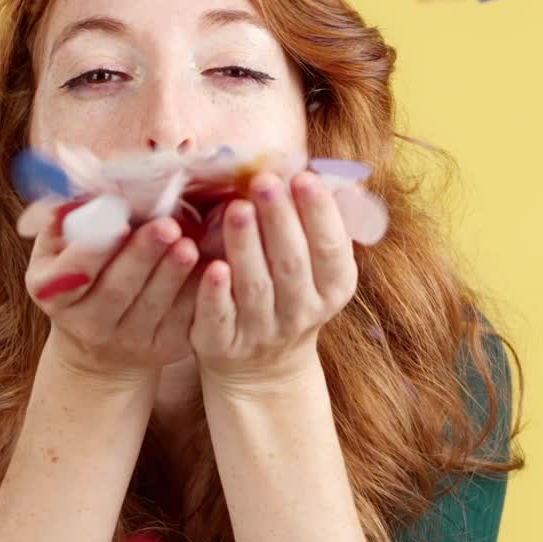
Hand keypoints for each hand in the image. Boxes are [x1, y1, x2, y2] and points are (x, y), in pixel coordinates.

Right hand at [26, 210, 205, 378]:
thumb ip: (70, 220)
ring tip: (189, 245)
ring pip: (153, 307)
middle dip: (142, 256)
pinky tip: (211, 268)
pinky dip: (198, 294)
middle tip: (167, 226)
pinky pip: (184, 322)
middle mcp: (87, 324)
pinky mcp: (164, 349)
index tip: (118, 224)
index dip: (93, 252)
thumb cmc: (83, 271)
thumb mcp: (60, 247)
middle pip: (116, 290)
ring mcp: (127, 341)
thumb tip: (90, 187)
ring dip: (173, 275)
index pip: (70, 274)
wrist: (101, 338)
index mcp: (53, 293)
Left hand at [189, 169, 358, 384]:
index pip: (331, 249)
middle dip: (279, 221)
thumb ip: (319, 227)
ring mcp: (262, 332)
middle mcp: (301, 313)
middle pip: (292, 264)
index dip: (319, 214)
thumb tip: (329, 175)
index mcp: (332, 289)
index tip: (304, 177)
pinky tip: (210, 264)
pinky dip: (215, 292)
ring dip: (246, 246)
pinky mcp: (224, 345)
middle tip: (264, 182)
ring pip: (255, 287)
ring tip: (237, 207)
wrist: (262, 367)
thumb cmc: (288, 295)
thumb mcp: (316, 268)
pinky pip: (220, 317)